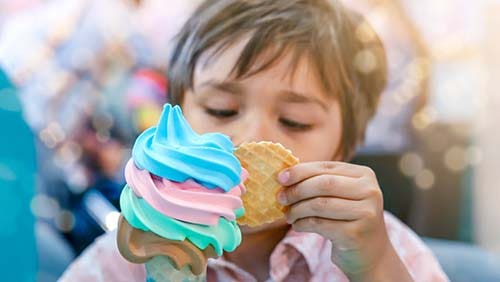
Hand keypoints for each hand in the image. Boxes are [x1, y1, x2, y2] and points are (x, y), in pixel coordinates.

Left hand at [277, 161, 411, 281]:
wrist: (370, 253)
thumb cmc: (348, 219)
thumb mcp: (340, 195)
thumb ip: (319, 182)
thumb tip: (284, 176)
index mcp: (364, 175)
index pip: (326, 167)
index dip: (300, 171)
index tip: (280, 178)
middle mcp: (369, 191)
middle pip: (323, 184)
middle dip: (297, 190)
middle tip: (281, 198)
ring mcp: (365, 213)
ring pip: (320, 204)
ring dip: (297, 209)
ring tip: (288, 215)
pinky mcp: (356, 233)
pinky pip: (320, 224)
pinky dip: (303, 224)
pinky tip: (297, 226)